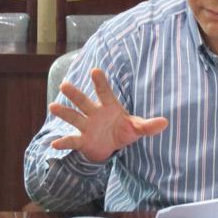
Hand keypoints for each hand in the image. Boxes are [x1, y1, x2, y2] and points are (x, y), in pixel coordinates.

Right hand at [49, 68, 168, 161]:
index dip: (100, 82)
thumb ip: (148, 125)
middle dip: (75, 94)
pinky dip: (64, 142)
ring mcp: (87, 126)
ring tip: (52, 106)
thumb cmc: (123, 131)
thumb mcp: (137, 128)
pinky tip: (54, 144)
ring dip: (64, 113)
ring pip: (74, 118)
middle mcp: (94, 113)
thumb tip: (165, 122)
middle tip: (64, 85)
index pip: (105, 92)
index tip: (95, 70)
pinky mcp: (82, 140)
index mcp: (109, 107)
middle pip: (84, 102)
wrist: (111, 147)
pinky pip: (72, 140)